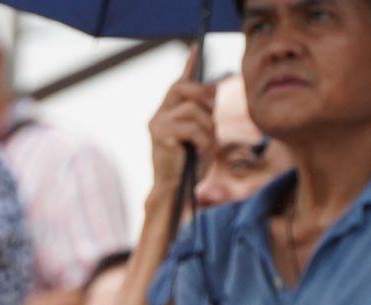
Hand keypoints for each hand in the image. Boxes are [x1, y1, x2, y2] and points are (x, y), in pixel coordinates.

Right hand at [148, 59, 215, 196]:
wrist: (175, 191)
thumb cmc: (189, 167)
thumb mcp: (203, 135)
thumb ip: (205, 114)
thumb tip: (213, 90)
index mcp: (168, 113)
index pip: (178, 82)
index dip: (188, 64)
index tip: (196, 48)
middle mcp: (159, 115)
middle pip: (183, 87)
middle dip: (203, 94)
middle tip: (213, 108)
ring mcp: (157, 123)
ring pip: (193, 110)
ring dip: (207, 128)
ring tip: (206, 146)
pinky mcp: (160, 134)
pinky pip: (192, 127)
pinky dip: (203, 140)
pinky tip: (200, 151)